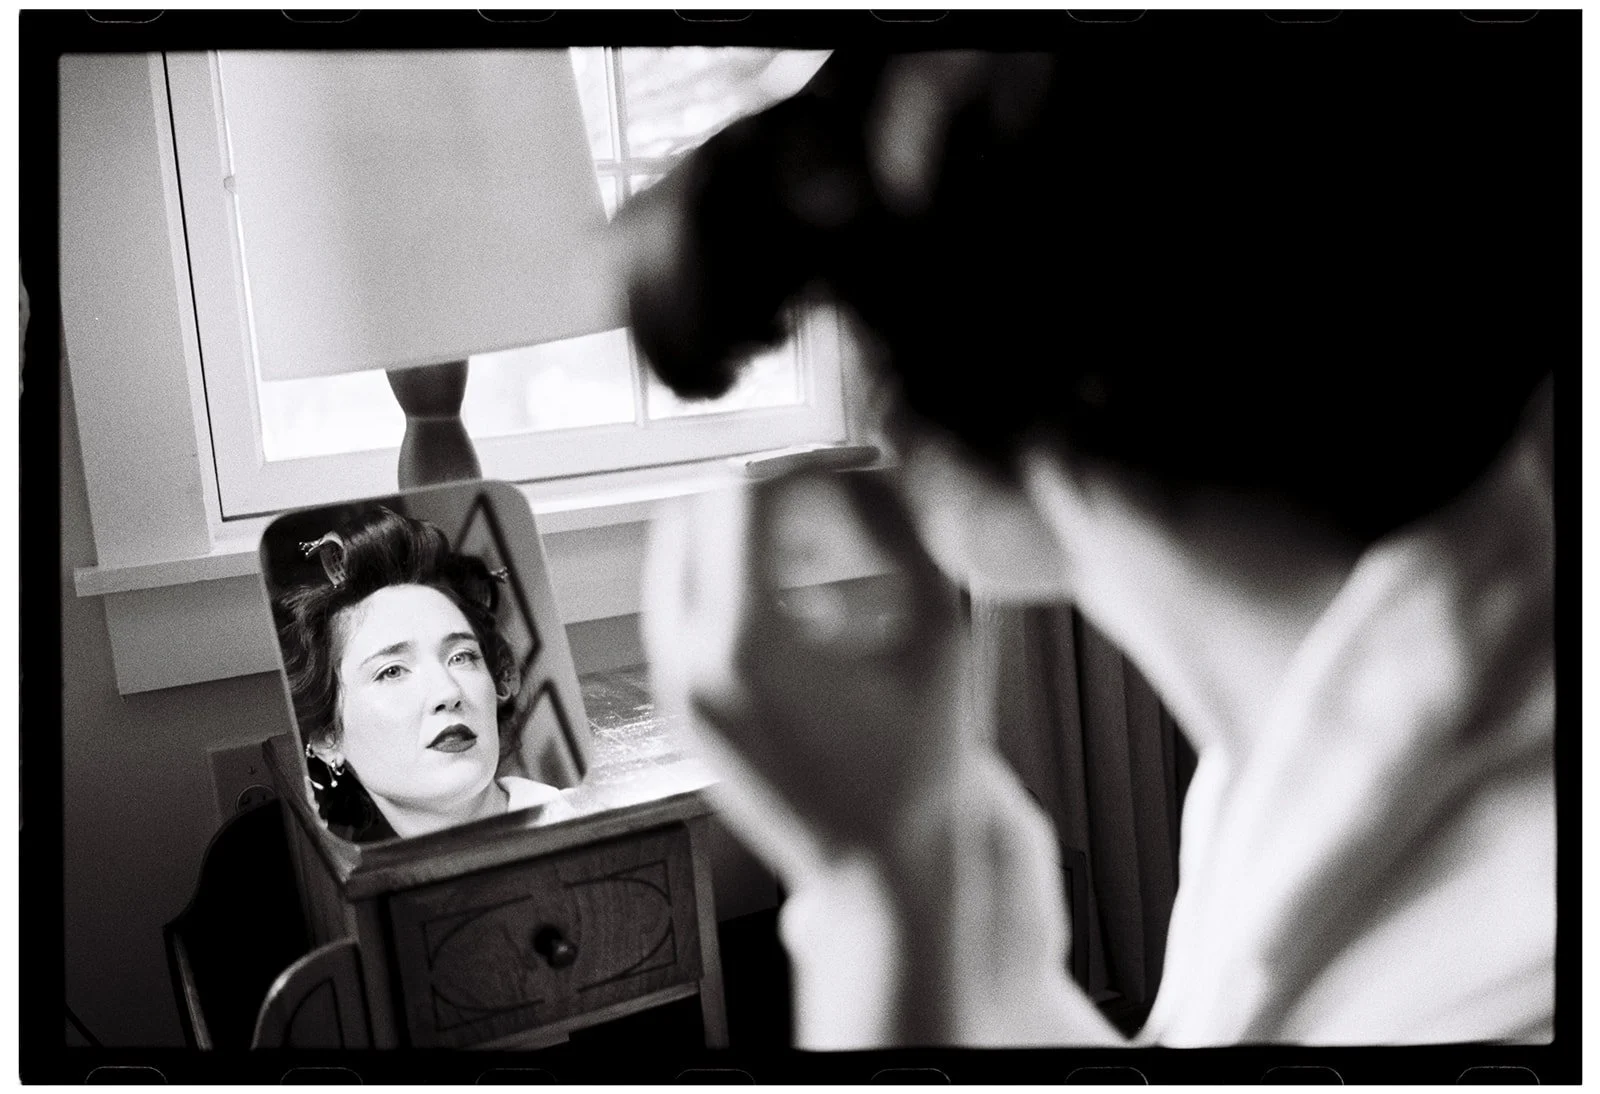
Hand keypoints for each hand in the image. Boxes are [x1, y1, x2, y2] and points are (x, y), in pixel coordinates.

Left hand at [643, 469, 974, 877]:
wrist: (883, 869)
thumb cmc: (918, 774)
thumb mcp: (936, 635)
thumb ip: (902, 535)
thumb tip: (870, 473)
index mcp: (746, 646)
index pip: (743, 497)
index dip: (806, 465)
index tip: (853, 469)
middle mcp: (689, 664)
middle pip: (695, 512)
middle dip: (770, 492)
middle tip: (837, 498)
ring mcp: (674, 689)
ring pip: (678, 555)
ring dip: (745, 532)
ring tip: (825, 548)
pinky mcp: (679, 707)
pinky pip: (681, 607)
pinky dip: (731, 579)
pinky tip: (806, 600)